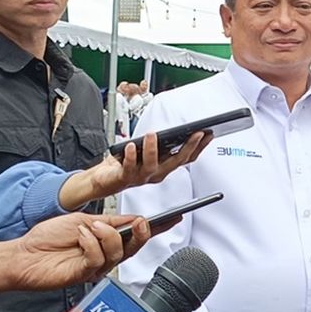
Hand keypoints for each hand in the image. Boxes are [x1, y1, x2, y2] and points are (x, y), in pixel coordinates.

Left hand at [0, 214, 152, 298]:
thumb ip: (108, 222)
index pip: (136, 234)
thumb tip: (132, 219)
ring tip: (89, 226)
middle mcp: (104, 256)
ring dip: (105, 235)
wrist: (23, 254)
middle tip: (138, 222)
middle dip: (139, 233)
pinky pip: (98, 258)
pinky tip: (80, 237)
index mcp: (106, 241)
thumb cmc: (48, 239)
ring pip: (118, 253)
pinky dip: (91, 243)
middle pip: (134, 247)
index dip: (157, 228)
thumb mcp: (83, 220)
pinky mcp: (83, 274)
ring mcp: (94, 267)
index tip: (174, 217)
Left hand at [59, 131, 210, 209]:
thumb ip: (159, 143)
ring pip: (153, 165)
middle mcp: (156, 174)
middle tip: (196, 133)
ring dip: (153, 150)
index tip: (208, 134)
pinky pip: (130, 168)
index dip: (200, 147)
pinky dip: (131, 156)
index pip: (187, 158)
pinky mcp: (125, 177)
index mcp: (164, 167)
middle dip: (189, 146)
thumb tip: (172, 131)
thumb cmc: (125, 164)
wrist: (102, 180)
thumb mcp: (146, 150)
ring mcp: (142, 177)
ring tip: (153, 135)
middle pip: (177, 162)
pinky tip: (131, 146)